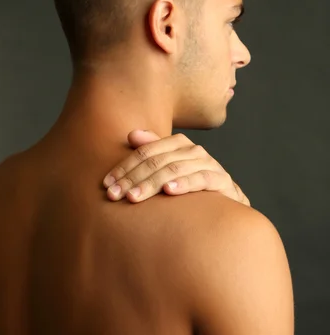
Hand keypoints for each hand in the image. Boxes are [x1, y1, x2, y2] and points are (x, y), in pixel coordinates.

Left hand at [102, 130, 249, 205]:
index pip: (145, 152)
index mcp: (178, 144)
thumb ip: (151, 151)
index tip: (107, 184)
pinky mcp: (221, 180)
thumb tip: (131, 134)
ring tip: (133, 197)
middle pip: (156, 161)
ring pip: (174, 170)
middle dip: (132, 179)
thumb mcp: (169, 167)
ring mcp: (209, 164)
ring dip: (151, 184)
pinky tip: (168, 191)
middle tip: (115, 195)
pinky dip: (184, 184)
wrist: (227, 200)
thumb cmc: (192, 183)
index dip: (124, 167)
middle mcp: (193, 150)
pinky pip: (201, 179)